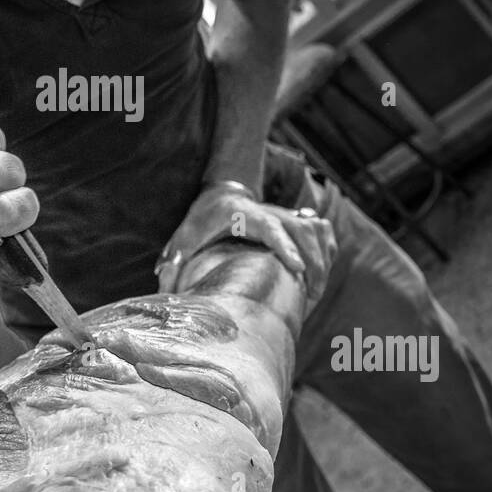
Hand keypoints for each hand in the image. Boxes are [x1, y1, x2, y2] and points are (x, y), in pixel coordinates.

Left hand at [156, 183, 337, 309]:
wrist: (221, 196)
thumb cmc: (202, 221)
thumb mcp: (185, 237)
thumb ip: (175, 259)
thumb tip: (163, 287)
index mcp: (243, 214)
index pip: (269, 226)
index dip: (285, 246)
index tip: (298, 268)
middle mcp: (270, 210)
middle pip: (301, 229)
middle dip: (313, 261)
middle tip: (311, 295)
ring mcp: (286, 213)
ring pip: (317, 229)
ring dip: (323, 260)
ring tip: (315, 294)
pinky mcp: (297, 219)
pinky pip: (323, 231)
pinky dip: (328, 251)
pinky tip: (322, 277)